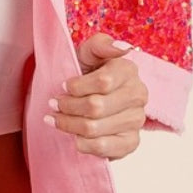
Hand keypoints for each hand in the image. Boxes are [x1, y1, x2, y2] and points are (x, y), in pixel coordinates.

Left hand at [45, 32, 147, 160]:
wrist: (90, 99)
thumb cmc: (86, 74)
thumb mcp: (87, 54)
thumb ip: (99, 45)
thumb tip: (121, 48)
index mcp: (128, 70)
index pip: (103, 82)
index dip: (76, 87)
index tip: (63, 87)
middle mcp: (138, 94)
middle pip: (96, 107)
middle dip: (68, 107)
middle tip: (53, 104)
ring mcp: (137, 120)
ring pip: (94, 128)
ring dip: (69, 125)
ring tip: (57, 119)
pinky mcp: (131, 142)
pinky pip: (103, 147)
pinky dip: (82, 144)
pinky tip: (74, 136)